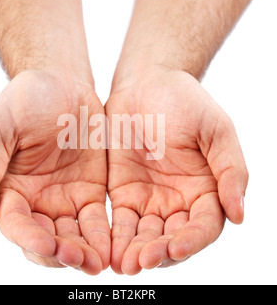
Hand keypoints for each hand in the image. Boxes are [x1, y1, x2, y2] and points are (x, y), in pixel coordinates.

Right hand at [0, 70, 109, 274]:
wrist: (63, 84)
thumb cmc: (26, 101)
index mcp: (10, 190)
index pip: (17, 225)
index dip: (31, 239)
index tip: (49, 246)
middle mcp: (36, 201)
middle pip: (46, 238)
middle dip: (61, 253)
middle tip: (80, 259)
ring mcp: (64, 198)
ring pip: (71, 236)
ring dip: (84, 251)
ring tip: (98, 262)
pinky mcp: (90, 192)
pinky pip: (95, 220)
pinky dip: (102, 235)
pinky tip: (111, 247)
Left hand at [106, 69, 247, 274]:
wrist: (145, 85)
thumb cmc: (185, 101)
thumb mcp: (216, 130)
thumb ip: (230, 171)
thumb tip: (239, 215)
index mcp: (206, 189)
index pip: (204, 226)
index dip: (192, 241)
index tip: (174, 248)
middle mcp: (180, 200)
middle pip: (172, 238)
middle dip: (159, 252)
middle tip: (141, 262)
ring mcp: (151, 199)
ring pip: (146, 235)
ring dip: (136, 251)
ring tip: (123, 264)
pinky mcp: (125, 193)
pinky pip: (122, 221)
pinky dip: (117, 236)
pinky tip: (109, 249)